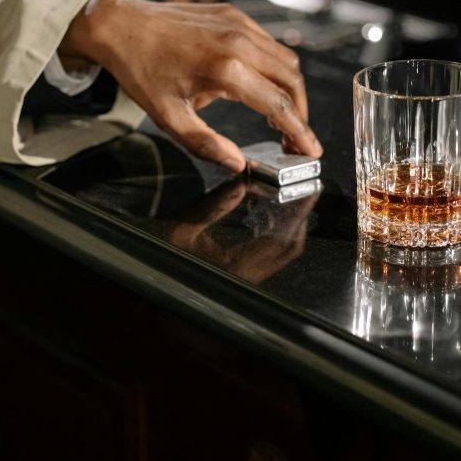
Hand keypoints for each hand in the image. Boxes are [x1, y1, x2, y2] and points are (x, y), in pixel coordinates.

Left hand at [59, 0, 322, 170]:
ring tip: (279, 117)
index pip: (279, 105)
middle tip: (293, 139)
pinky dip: (276, 68)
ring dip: (290, 90)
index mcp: (226, 70)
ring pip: (286, 60)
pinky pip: (269, 43)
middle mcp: (239, 42)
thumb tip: (237, 164)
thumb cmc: (141, 71)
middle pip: (292, 82)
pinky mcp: (234, 15)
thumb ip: (207, 144)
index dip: (300, 132)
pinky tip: (262, 87)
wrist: (121, 25)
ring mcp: (239, 24)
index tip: (311, 151)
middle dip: (299, 113)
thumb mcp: (169, 117)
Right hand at [167, 180, 316, 283]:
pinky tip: (261, 214)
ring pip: (280, 253)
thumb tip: (244, 180)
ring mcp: (245, 279)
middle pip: (289, 249)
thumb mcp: (182, 226)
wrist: (151, 280)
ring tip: (280, 197)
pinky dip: (272, 233)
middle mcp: (247, 277)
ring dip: (285, 225)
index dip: (301, 214)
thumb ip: (217, 203)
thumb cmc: (161, 261)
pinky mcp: (240, 276)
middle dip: (297, 218)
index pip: (285, 240)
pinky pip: (267, 254)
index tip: (309, 192)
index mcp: (237, 267)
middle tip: (301, 191)